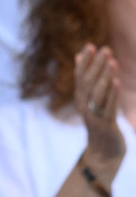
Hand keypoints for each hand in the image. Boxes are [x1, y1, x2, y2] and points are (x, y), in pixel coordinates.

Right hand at [73, 44, 125, 176]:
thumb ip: (86, 78)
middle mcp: (83, 105)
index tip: (90, 45)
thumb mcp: (91, 99)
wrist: (103, 150)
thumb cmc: (99, 121)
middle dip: (96, 65)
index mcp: (81, 98)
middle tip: (105, 49)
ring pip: (97, 93)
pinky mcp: (104, 124)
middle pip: (88, 83)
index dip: (85, 61)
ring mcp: (93, 115)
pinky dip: (112, 95)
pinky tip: (116, 83)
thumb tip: (79, 56)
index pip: (80, 77)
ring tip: (111, 62)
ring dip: (104, 77)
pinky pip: (108, 107)